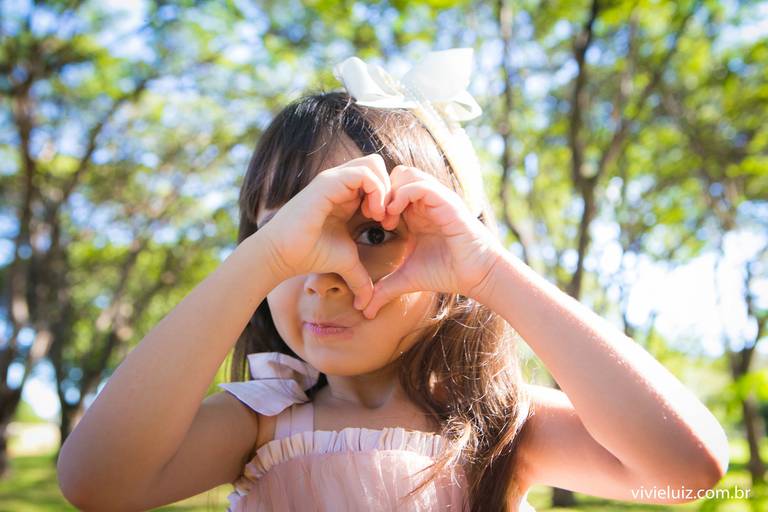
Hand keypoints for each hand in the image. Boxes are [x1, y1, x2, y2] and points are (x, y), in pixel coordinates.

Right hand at [259, 154, 399, 308]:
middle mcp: (340, 182)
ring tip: (379, 215)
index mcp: (346, 195)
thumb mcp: (345, 262)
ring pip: (373, 164)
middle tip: (387, 217)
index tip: (388, 224)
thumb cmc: (310, 254)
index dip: (389, 198)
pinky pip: (363, 173)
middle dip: (390, 189)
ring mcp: (334, 179)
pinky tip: (372, 214)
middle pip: (377, 165)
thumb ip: (360, 277)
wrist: (283, 254)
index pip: (377, 179)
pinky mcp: (328, 183)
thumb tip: (366, 303)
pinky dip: (376, 190)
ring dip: (384, 190)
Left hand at [360, 165, 503, 318]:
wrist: (477, 275)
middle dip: (379, 193)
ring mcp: (435, 199)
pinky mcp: (445, 201)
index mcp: (415, 213)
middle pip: (393, 176)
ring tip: (385, 217)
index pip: (388, 190)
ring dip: (389, 192)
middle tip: (374, 218)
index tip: (366, 223)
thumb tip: (363, 310)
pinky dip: (402, 195)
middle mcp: (424, 202)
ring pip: (404, 174)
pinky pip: (419, 184)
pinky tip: (395, 216)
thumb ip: (384, 290)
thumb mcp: (406, 279)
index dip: (373, 202)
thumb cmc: (446, 273)